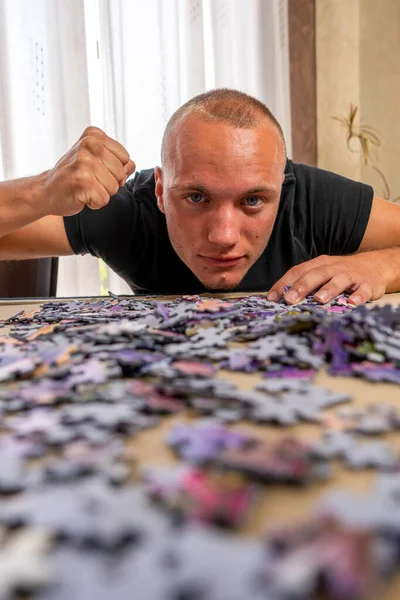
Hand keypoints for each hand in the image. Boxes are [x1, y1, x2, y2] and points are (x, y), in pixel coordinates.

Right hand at [43, 127, 135, 215]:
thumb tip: (130, 167)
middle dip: (109, 183)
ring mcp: (85, 162)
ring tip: (85, 187)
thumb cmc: (75, 176)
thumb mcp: (98, 161)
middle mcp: (89, 144)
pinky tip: (81, 195)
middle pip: (121, 174)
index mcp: (94, 135)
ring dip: (101, 193)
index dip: (114, 170)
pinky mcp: (82, 181)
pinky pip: (104, 199)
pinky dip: (94, 203)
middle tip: (89, 180)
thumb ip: (119, 161)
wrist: (47, 190)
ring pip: (114, 187)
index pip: (126, 158)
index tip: (95, 170)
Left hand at [267, 252, 389, 305]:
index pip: (298, 271)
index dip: (284, 284)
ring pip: (339, 280)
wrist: (375, 266)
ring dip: (329, 289)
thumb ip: (305, 284)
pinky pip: (363, 290)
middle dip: (302, 286)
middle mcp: (334, 267)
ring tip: (318, 300)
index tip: (271, 298)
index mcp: (319, 264)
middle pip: (316, 274)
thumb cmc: (341, 273)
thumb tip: (281, 300)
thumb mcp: (322, 274)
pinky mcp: (368, 284)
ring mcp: (352, 275)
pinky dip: (358, 296)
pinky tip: (352, 303)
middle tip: (290, 299)